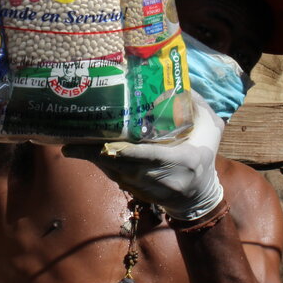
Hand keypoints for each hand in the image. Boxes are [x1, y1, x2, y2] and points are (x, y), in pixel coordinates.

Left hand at [64, 93, 224, 220]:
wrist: (196, 199)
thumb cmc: (204, 160)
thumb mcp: (211, 132)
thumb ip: (200, 108)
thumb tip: (182, 83)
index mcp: (180, 161)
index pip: (149, 157)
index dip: (124, 152)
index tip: (103, 145)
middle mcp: (158, 177)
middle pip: (121, 165)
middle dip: (95, 153)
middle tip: (72, 140)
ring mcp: (144, 187)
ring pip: (113, 172)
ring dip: (92, 158)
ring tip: (71, 144)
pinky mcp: (133, 191)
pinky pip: (113, 175)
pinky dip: (99, 163)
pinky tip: (84, 151)